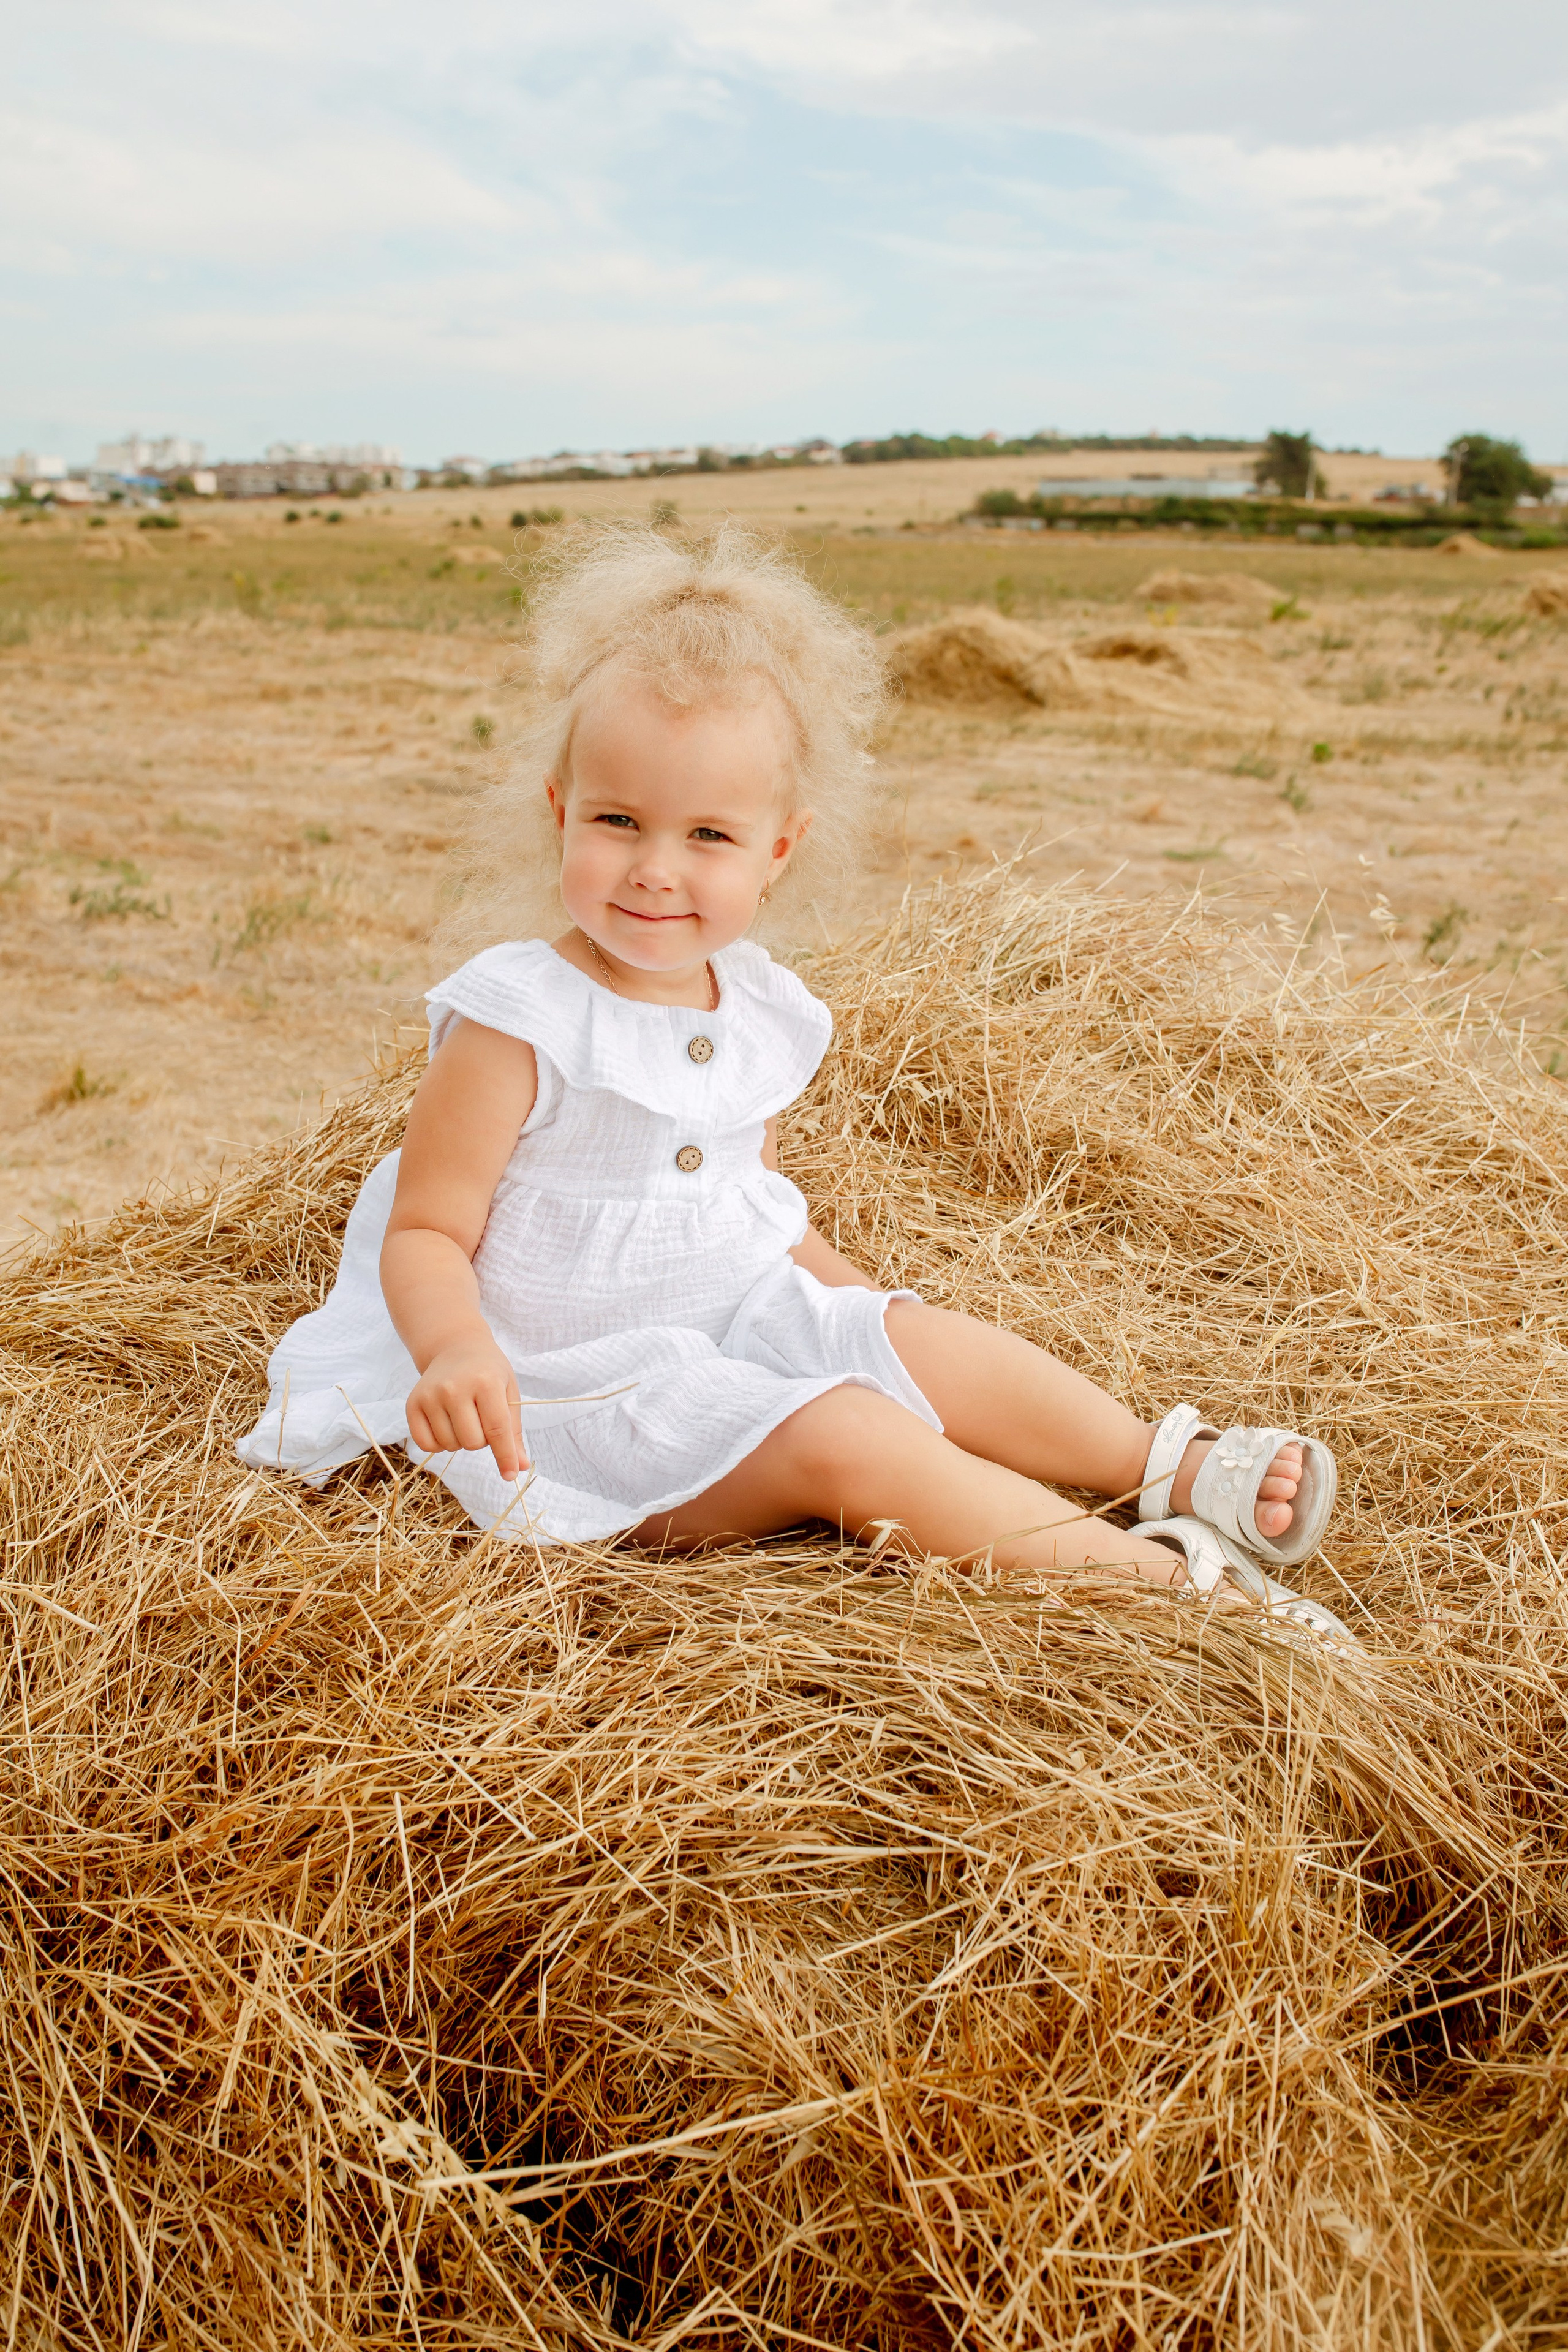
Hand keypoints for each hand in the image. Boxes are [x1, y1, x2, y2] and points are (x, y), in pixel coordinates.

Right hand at [407, 1337, 526, 1479]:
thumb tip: (519, 1467)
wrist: (455, 1347)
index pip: (497, 1430)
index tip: (510, 1474)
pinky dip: (440, 1443)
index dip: (505, 1456)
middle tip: (481, 1418)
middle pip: (473, 1443)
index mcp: (485, 1382)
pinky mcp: (413, 1403)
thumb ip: (514, 1431)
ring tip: (464, 1416)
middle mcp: (454, 1388)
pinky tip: (446, 1424)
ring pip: (451, 1445)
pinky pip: (427, 1444)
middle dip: (482, 1439)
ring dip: (461, 1440)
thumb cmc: (487, 1371)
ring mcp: (430, 1395)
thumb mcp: (508, 1392)